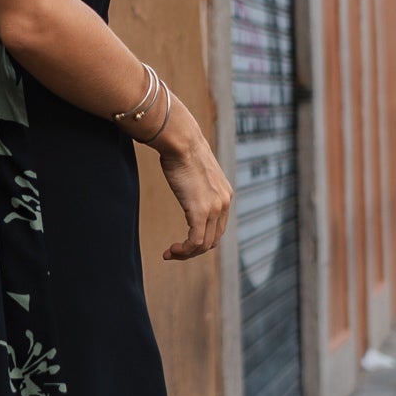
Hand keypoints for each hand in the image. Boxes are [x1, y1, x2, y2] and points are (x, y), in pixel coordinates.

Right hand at [156, 116, 232, 259]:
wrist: (181, 141)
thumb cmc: (182, 150)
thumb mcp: (195, 170)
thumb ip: (197, 183)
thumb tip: (186, 180)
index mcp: (225, 195)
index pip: (218, 228)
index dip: (201, 239)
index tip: (182, 241)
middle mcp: (224, 203)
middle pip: (213, 240)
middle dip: (194, 251)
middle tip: (175, 252)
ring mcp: (214, 208)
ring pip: (205, 245)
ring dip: (186, 253)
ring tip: (170, 253)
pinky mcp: (201, 211)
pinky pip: (195, 242)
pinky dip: (184, 250)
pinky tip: (171, 250)